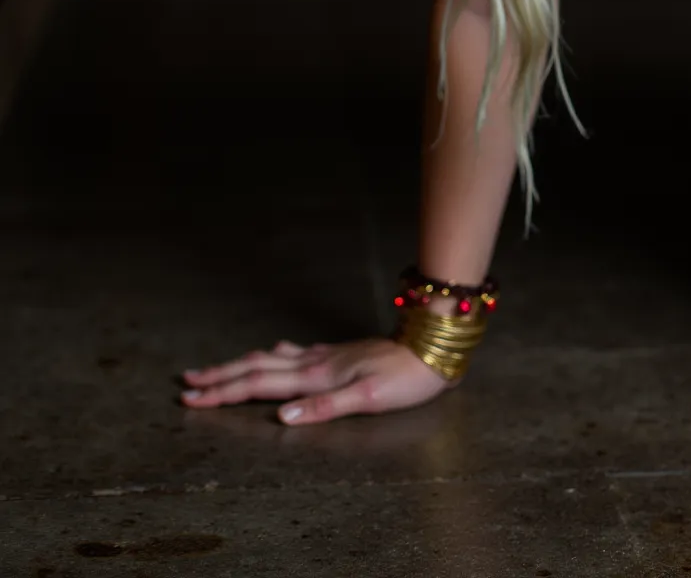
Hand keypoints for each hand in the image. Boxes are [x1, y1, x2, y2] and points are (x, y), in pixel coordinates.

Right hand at [180, 338, 450, 424]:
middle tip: (186, 382)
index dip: (223, 393)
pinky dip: (272, 356)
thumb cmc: (403, 378)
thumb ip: (323, 407)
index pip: (259, 385)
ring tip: (216, 369)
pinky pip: (293, 355)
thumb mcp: (367, 398)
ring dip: (240, 364)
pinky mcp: (338, 355)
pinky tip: (273, 353)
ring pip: (271, 359)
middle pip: (257, 368)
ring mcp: (325, 356)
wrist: (431, 347)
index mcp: (316, 377)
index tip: (190, 398)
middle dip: (220, 377)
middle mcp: (315, 363)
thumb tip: (281, 417)